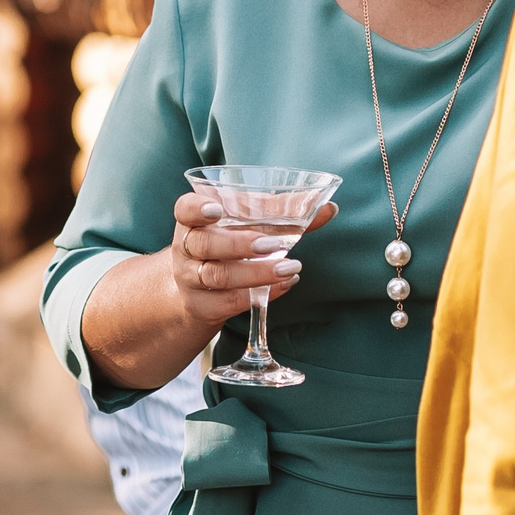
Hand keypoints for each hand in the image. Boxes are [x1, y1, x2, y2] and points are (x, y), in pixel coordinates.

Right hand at [168, 191, 335, 332]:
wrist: (200, 288)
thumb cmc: (230, 242)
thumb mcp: (249, 223)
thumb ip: (285, 213)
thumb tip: (329, 208)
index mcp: (193, 219)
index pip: (185, 209)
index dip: (197, 209)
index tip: (216, 209)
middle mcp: (186, 248)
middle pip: (203, 244)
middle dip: (238, 244)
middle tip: (273, 244)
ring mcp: (191, 279)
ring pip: (218, 276)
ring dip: (256, 272)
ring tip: (290, 267)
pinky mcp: (203, 306)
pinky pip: (229, 301)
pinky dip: (261, 293)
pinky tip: (285, 284)